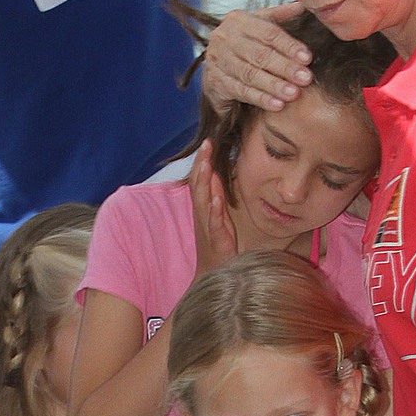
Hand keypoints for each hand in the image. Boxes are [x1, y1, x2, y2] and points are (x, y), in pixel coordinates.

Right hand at [188, 141, 237, 277]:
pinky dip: (214, 211)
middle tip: (206, 145)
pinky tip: (216, 199)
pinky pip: (214, 224)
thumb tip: (215, 174)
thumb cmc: (216, 244)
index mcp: (202, 207)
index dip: (201, 161)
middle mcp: (202, 214)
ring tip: (207, 165)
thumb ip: (215, 195)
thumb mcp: (217, 215)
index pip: (199, 180)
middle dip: (201, 165)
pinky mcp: (216, 240)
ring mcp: (207, 227)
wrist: (213, 274)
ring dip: (204, 183)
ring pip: (203, 202)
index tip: (207, 142)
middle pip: (198, 186)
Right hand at [202, 4, 313, 113]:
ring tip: (293, 94)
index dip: (289, 46)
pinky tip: (277, 105)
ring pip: (250, 74)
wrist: (216, 65)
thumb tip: (303, 6)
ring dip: (274, 85)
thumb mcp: (259, 25)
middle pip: (259, 54)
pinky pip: (241, 91)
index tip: (308, 58)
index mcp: (239, 20)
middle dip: (285, 67)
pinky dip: (260, 99)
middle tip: (305, 79)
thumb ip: (280, 16)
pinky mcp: (215, 81)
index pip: (268, 33)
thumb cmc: (246, 43)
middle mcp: (225, 37)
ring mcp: (217, 60)